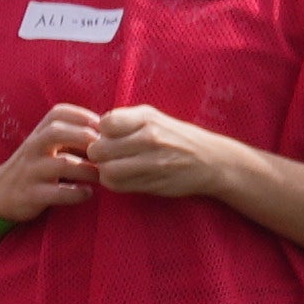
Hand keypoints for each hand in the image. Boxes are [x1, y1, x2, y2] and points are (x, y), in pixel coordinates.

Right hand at [0, 107, 103, 225]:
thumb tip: (108, 132)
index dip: (83, 116)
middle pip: (56, 132)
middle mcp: (33, 148)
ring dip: (88, 169)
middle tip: (106, 151)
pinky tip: (87, 193)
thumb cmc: (34, 167)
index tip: (103, 129)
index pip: (58, 113)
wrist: (0, 194)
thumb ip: (69, 137)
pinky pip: (57, 193)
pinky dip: (76, 193)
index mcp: (38, 134)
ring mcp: (31, 171)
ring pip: (62, 164)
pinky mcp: (32, 194)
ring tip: (102, 176)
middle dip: (84, 137)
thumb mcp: (44, 147)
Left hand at [85, 100, 244, 203]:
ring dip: (105, 170)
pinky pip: (118, 186)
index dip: (102, 131)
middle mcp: (150, 139)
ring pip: (107, 170)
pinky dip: (114, 183)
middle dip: (98, 153)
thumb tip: (91, 129)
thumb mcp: (153, 118)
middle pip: (99, 149)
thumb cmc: (176, 137)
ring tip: (114, 166)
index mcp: (147, 119)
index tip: (110, 136)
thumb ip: (124, 120)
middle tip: (107, 155)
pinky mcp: (154, 183)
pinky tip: (123, 177)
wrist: (212, 161)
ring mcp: (153, 163)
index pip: (104, 124)